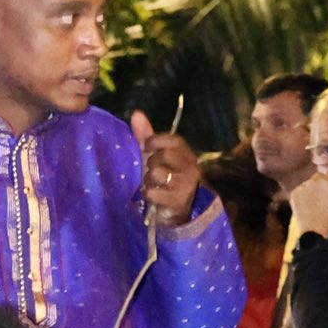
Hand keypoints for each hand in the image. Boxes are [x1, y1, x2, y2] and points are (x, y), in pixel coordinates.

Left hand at [130, 110, 199, 226]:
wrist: (174, 213)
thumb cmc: (164, 181)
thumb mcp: (154, 157)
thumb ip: (146, 136)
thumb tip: (136, 113)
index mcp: (186, 154)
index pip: (174, 140)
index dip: (157, 141)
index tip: (146, 146)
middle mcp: (190, 167)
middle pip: (165, 155)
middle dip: (152, 162)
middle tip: (151, 170)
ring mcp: (186, 185)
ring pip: (157, 174)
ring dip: (149, 180)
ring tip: (152, 185)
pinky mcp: (178, 201)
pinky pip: (153, 192)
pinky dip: (148, 194)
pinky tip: (152, 196)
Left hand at [288, 170, 327, 238]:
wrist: (314, 229)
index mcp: (326, 180)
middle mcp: (313, 180)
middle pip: (316, 178)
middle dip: (319, 185)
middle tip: (321, 198)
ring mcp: (302, 187)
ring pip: (307, 184)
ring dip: (310, 190)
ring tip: (313, 204)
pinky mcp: (294, 194)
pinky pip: (299, 191)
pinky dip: (301, 196)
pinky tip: (306, 206)